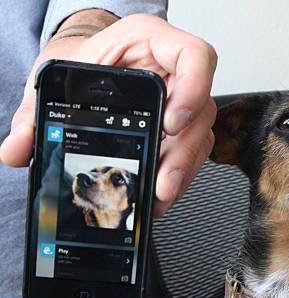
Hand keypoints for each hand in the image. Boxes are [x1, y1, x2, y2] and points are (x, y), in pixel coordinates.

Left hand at [0, 13, 216, 216]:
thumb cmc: (80, 65)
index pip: (194, 56)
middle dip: (182, 153)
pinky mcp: (178, 131)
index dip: (194, 88)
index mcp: (147, 43)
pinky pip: (189, 154)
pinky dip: (177, 177)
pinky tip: (157, 195)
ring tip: (158, 195)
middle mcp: (172, 72)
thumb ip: (34, 115)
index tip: (172, 122)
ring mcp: (180, 103)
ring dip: (182, 172)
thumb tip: (15, 149)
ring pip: (199, 138)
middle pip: (201, 110)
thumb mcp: (55, 80)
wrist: (83, 76)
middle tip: (162, 181)